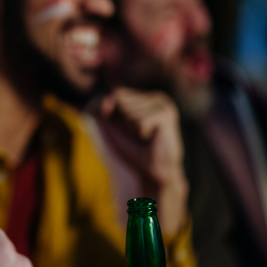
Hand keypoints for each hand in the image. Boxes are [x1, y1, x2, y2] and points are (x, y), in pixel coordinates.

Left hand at [99, 87, 187, 233]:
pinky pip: (139, 122)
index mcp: (145, 97)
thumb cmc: (133, 149)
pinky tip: (153, 139)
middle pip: (121, 101)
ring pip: (129, 112)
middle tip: (139, 136)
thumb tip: (108, 98)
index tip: (129, 131)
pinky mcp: (165, 114)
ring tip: (147, 138)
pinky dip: (141, 134)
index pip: (115, 95)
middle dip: (123, 123)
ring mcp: (162, 104)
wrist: (154, 171)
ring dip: (133, 130)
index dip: (114, 116)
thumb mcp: (111, 127)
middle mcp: (156, 96)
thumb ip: (102, 111)